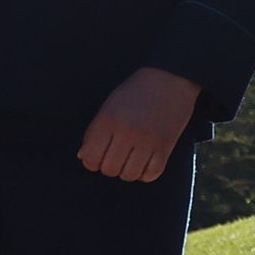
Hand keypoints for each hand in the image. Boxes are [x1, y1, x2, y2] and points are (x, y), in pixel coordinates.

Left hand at [75, 66, 202, 182]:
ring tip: (131, 159)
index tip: (98, 156)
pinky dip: (146, 173)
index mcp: (108, 121)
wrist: (170, 79)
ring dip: (128, 171)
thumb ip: (94, 132)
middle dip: (110, 166)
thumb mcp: (109, 106)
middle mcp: (127, 133)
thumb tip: (84, 157)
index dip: (91, 161)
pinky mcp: (165, 147)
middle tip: (116, 156)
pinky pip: (151, 174)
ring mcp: (147, 141)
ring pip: (129, 175)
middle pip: (109, 169)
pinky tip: (145, 162)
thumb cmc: (136, 92)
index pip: (90, 158)